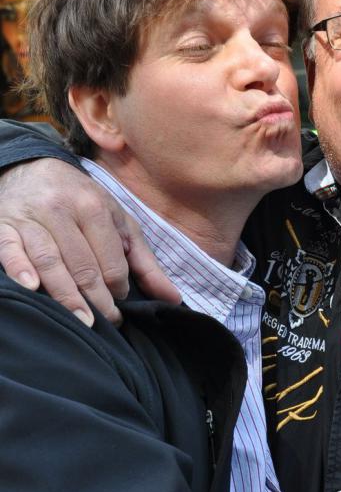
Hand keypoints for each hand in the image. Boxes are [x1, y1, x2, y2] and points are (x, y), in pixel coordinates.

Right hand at [0, 158, 180, 325]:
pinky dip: (19, 268)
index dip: (119, 285)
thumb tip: (172, 299)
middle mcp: (62, 210)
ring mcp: (30, 218)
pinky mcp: (3, 226)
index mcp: (94, 207)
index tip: (121, 301)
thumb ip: (145, 262)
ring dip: (66, 294)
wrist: (33, 169)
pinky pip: (9, 249)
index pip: (111, 258)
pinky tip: (32, 287)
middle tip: (108, 322)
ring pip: (49, 261)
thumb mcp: (120, 223)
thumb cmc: (84, 202)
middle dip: (98, 298)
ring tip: (82, 321)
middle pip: (83, 264)